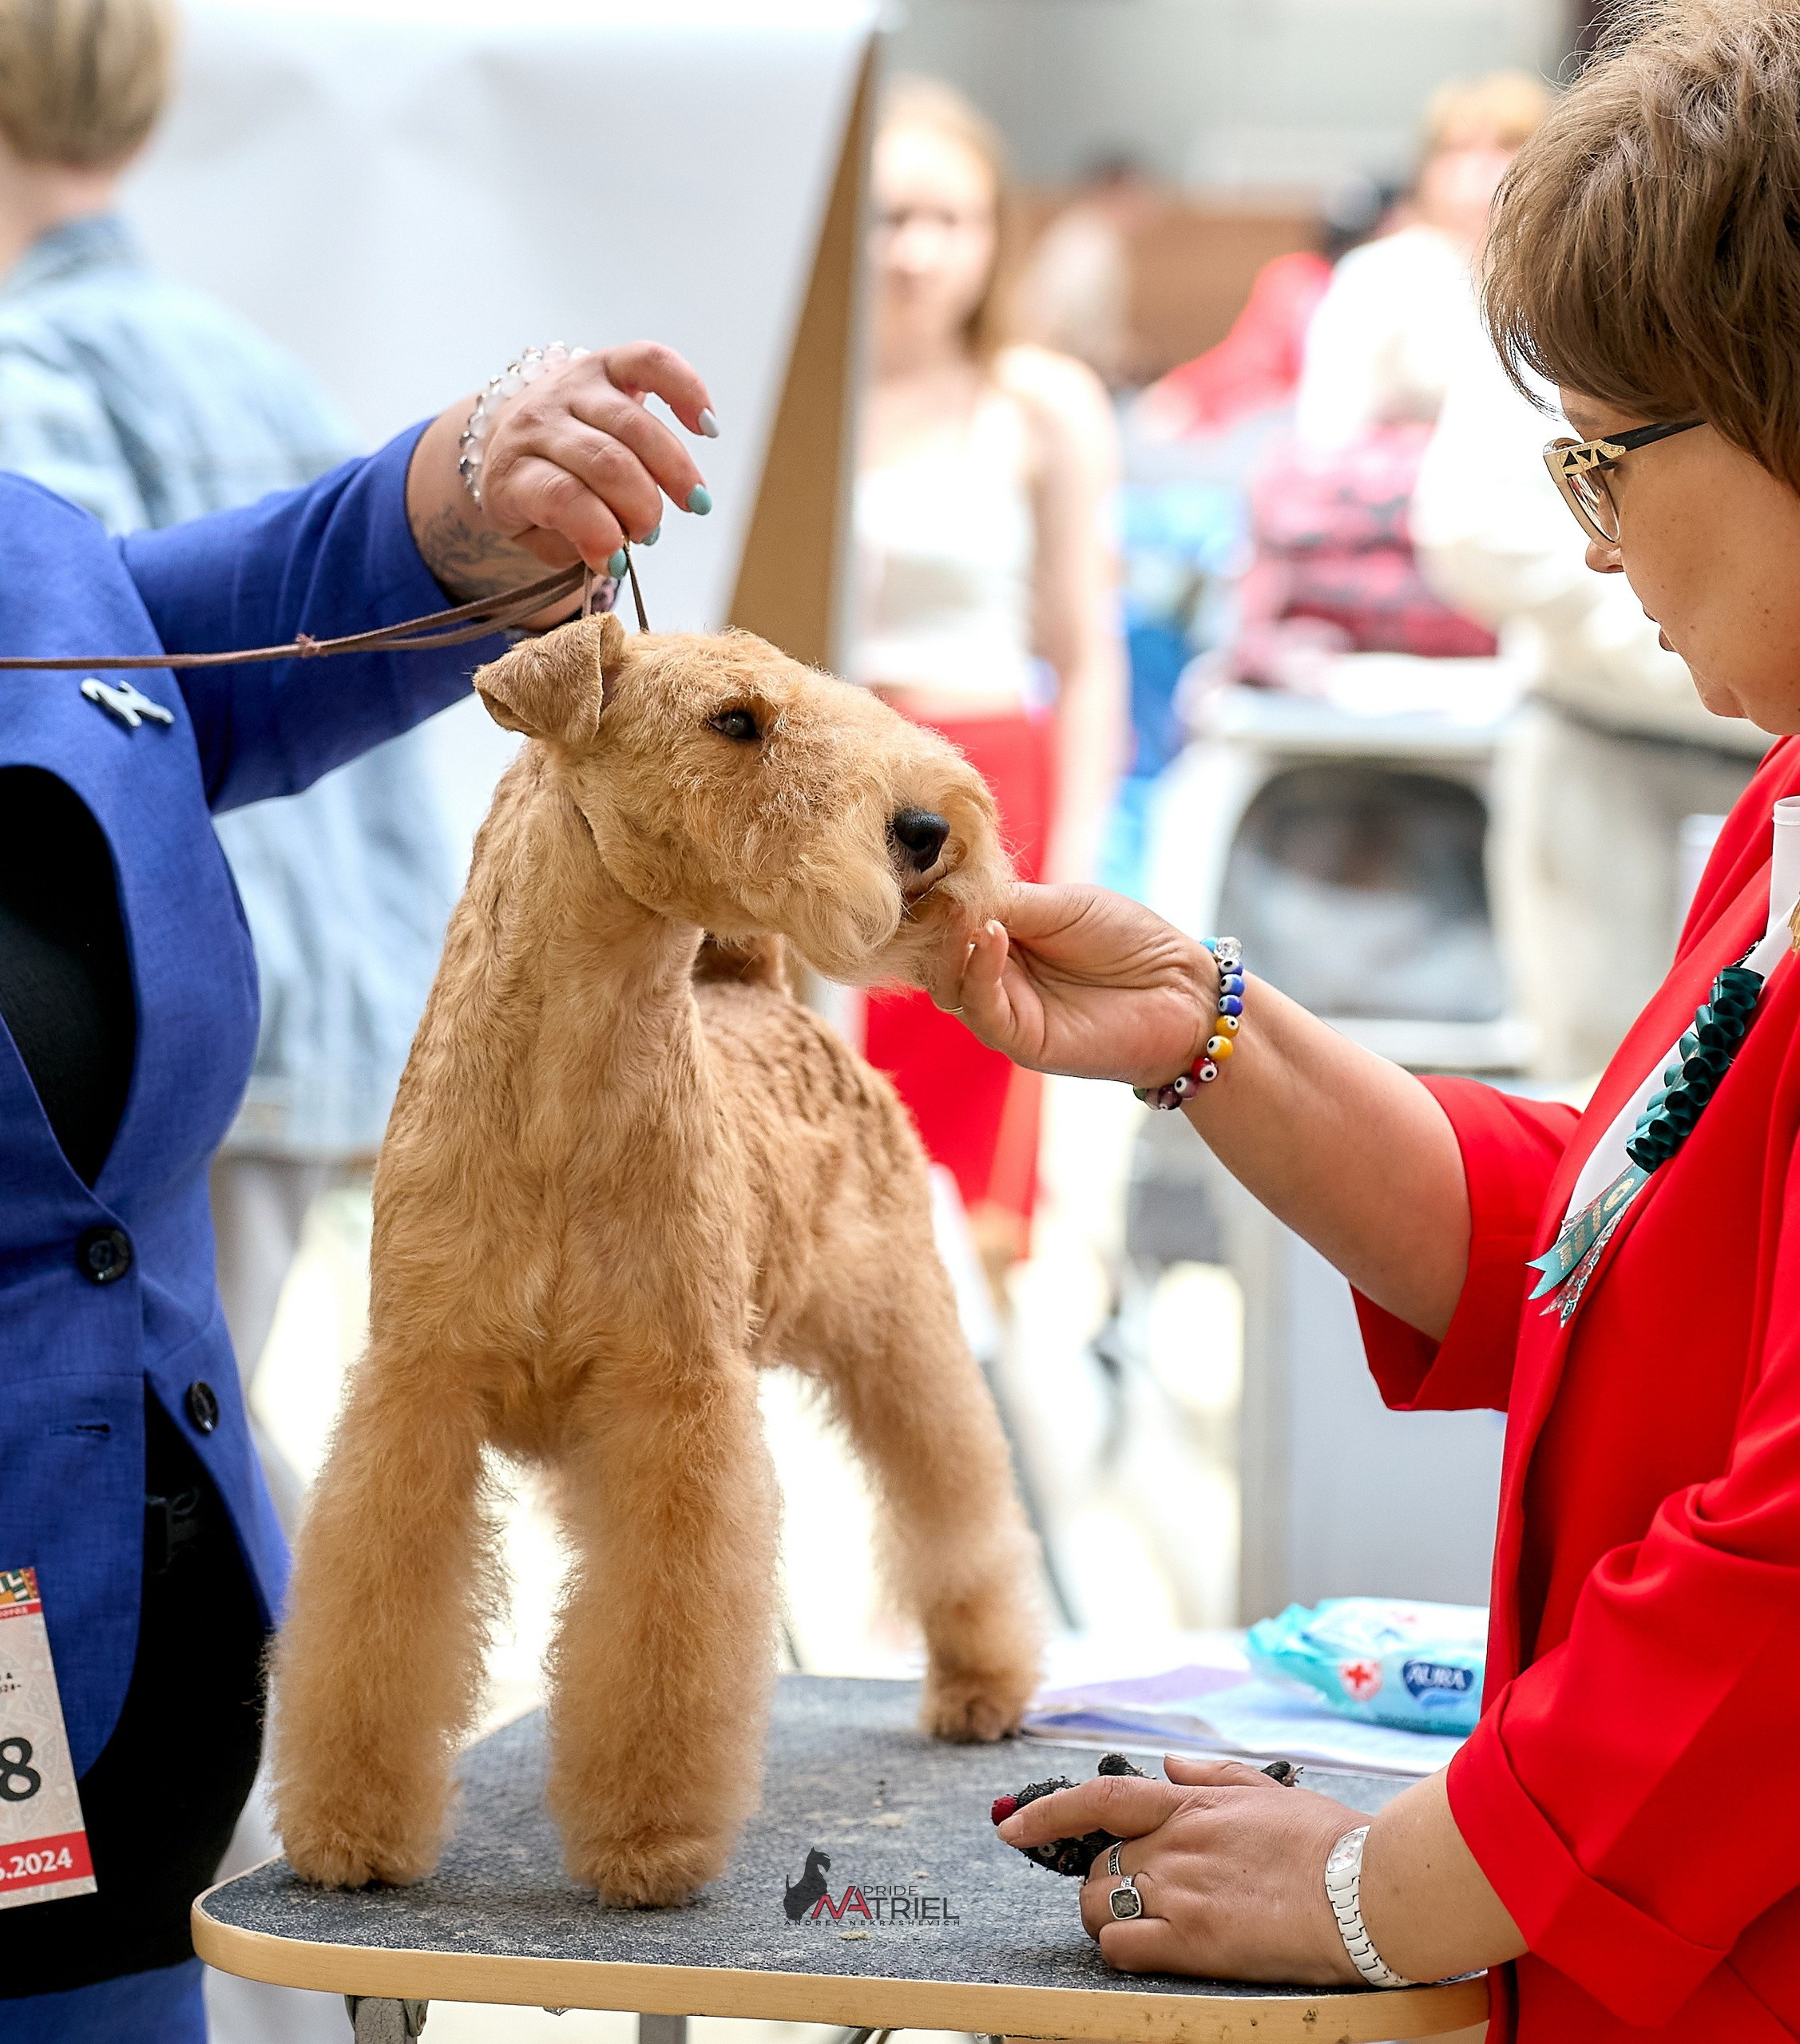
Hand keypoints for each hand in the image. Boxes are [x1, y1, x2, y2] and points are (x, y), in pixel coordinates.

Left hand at [407, 340, 715, 602]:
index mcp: (514, 469)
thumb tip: (617, 556)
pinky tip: (706, 427)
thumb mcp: (536, 534)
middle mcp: (539, 420)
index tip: (619, 562)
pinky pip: (650, 361)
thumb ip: (572, 547)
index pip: (561, 496)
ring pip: (634, 424)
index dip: (598, 532)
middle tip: (648, 533)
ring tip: (693, 502)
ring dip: (674, 470)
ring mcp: (572, 386)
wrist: (508, 434)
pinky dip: (686, 390)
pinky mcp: (605, 364)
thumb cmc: (534, 493)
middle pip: (606, 462)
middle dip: (642, 508)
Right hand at [932, 882, 1216, 1088]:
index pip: (944, 921)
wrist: (1181, 989)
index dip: (932, 895)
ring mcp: (1004, 1009)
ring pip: (947, 985)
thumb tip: (950, 892)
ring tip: (965, 909)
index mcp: (999, 938)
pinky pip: (981, 1008)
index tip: (921, 861)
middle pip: (934, 955)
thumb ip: (1008, 901)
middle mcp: (993, 976)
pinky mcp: (1020, 1040)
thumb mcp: (1063, 905)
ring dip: (949, 945)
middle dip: (931, 921)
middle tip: (937, 888)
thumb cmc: (1129, 940)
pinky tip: (994, 935)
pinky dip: (979, 970)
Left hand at [997, 1757, 1363, 1984]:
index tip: (1010, 1824)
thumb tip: (1170, 1768)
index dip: (1048, 1812)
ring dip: (1110, 1916)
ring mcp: (1180, 1893)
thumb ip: (1210, 1777)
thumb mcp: (1267, 1791)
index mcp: (1190, 1805)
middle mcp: (1174, 1844)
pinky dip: (1125, 1951)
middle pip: (1097, 1865)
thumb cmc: (1329, 1843)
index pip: (1098, 1798)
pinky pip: (1123, 1949)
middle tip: (1142, 1894)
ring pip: (1100, 1907)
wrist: (1366, 1892)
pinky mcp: (1193, 1943)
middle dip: (1106, 1880)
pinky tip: (1154, 1950)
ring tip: (1153, 1922)